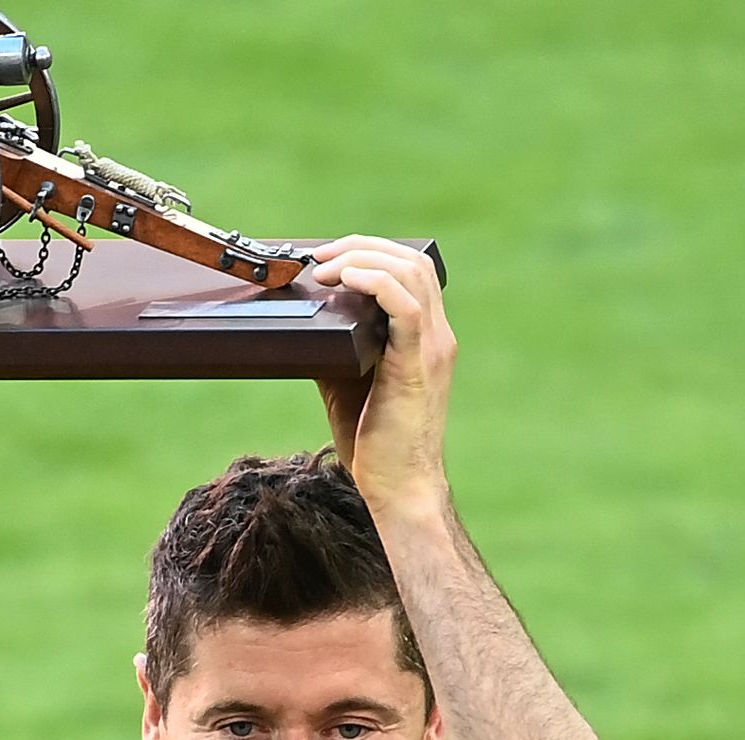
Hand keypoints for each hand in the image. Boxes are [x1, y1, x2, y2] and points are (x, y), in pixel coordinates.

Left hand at [309, 235, 457, 512]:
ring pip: (410, 272)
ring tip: (325, 268)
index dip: (372, 252)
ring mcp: (431, 348)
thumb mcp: (348, 383)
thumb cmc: (376, 444)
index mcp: (425, 337)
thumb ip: (338, 349)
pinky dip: (373, 282)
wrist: (400, 488)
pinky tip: (346, 280)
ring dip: (362, 258)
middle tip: (320, 256)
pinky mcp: (417, 364)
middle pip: (411, 260)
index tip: (332, 257)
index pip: (411, 271)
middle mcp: (437, 336)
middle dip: (362, 246)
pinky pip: (403, 305)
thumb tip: (308, 323)